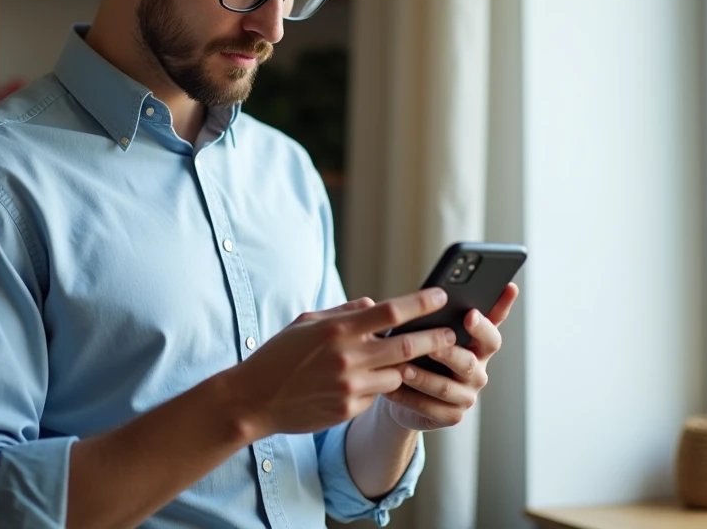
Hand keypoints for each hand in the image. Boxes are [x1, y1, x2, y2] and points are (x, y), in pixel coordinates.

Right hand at [221, 289, 458, 439]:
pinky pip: (376, 396)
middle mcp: (347, 357)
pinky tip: (365, 383)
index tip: (440, 297)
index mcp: (337, 329)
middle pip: (406, 346)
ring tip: (407, 361)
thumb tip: (373, 304)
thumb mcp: (306, 322)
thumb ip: (343, 311)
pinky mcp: (349, 410)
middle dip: (434, 339)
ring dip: (404, 367)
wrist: (255, 399)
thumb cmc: (279, 355)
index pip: (390, 312)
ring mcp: (350, 386)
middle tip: (452, 334)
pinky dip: (377, 387)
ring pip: (397, 375)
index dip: (420, 303)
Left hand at [382, 283, 518, 430]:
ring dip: (424, 378)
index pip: (490, 333)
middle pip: (469, 362)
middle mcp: (477, 371)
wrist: (407, 392)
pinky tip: (391, 389)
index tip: (471, 313)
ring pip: (447, 387)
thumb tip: (420, 297)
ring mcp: (467, 395)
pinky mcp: (452, 415)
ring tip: (402, 369)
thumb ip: (434, 317)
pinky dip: (410, 398)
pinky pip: (431, 408)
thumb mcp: (427, 332)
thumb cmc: (420, 353)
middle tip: (431, 345)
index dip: (485, 324)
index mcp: (478, 346)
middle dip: (448, 353)